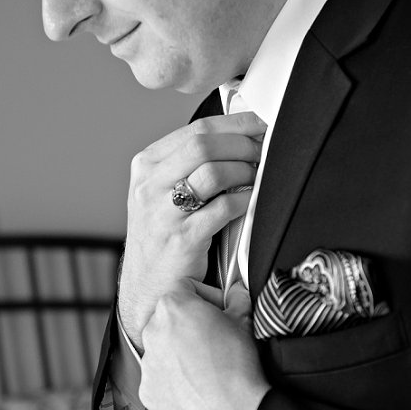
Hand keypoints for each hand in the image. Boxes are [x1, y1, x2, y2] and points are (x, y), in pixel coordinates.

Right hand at [119, 111, 266, 346]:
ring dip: (245, 171)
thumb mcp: (161, 190)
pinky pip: (224, 208)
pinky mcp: (181, 238)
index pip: (197, 129)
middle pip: (205, 145)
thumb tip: (241, 134)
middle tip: (264, 151)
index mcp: (145, 165)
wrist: (150, 285)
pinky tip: (251, 201)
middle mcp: (149, 185)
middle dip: (243, 145)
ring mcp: (162, 212)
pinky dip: (245, 200)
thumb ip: (188, 162)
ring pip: (214, 172)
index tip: (261, 124)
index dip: (237, 123)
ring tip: (257, 177)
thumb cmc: (163, 234)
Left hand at [138, 279, 269, 409]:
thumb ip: (237, 300)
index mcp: (172, 307)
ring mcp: (147, 363)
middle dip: (191, 325)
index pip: (186, 287)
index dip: (208, 296)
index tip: (220, 310)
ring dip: (181, 353)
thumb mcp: (244, 323)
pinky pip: (159, 378)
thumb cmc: (237, 367)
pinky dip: (174, 380)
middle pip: (171, 319)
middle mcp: (152, 332)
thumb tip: (237, 293)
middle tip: (215, 339)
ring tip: (208, 367)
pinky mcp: (147, 390)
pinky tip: (197, 387)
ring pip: (164, 349)